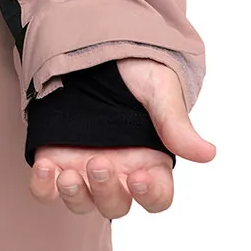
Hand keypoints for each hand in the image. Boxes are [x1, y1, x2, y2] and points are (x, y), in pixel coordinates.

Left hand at [29, 58, 216, 217]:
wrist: (91, 45)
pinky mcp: (53, 155)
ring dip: (75, 196)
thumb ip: (175, 122)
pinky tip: (43, 169)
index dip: (150, 195)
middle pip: (116, 204)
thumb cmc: (132, 66)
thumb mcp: (157, 86)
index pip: (157, 196)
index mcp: (149, 159)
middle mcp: (117, 169)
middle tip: (99, 163)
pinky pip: (46, 187)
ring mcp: (83, 164)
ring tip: (67, 175)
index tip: (138, 178)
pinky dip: (43, 187)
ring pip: (82, 202)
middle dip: (107, 192)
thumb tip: (207, 153)